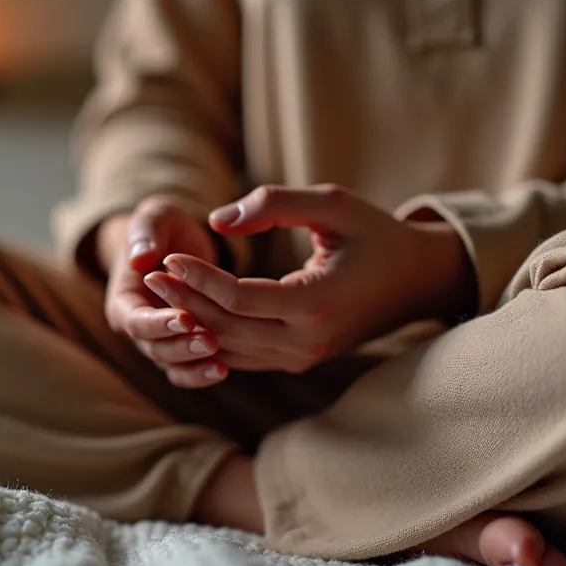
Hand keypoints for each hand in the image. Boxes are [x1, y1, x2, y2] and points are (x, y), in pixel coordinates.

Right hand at [98, 196, 230, 387]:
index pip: (135, 321)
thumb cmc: (162, 228)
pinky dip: (202, 374)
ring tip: (221, 363)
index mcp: (123, 301)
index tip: (186, 317)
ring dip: (194, 366)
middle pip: (155, 349)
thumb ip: (146, 233)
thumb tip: (139, 258)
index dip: (158, 323)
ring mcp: (160, 342)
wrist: (175, 244)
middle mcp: (138, 328)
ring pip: (173, 366)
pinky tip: (225, 370)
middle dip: (182, 347)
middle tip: (211, 341)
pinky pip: (188, 370)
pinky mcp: (182, 348)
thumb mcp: (154, 218)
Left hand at [142, 185, 473, 379]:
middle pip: (226, 328)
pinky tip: (188, 309)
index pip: (239, 299)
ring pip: (230, 348)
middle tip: (150, 275)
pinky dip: (212, 335)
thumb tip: (217, 220)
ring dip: (193, 320)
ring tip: (160, 291)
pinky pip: (243, 356)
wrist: (415, 281)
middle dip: (185, 301)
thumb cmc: (373, 234)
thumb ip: (275, 204)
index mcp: (318, 304)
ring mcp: (302, 358)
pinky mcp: (297, 361)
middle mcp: (308, 342)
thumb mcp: (333, 204)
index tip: (169, 257)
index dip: (199, 279)